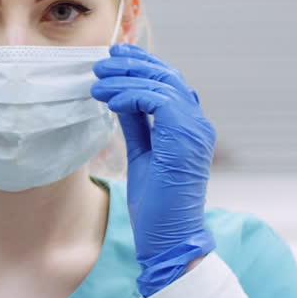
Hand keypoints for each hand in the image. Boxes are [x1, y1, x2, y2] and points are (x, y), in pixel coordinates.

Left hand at [91, 44, 216, 296]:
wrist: (168, 238)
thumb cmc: (157, 204)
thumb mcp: (142, 153)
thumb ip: (137, 125)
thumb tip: (120, 98)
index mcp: (190, 127)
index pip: (169, 82)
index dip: (142, 65)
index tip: (114, 58)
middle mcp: (198, 124)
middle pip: (167, 76)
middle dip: (132, 64)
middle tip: (102, 62)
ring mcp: (195, 130)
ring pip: (162, 84)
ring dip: (126, 78)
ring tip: (98, 80)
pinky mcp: (184, 138)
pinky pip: (158, 101)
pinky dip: (132, 95)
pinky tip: (110, 101)